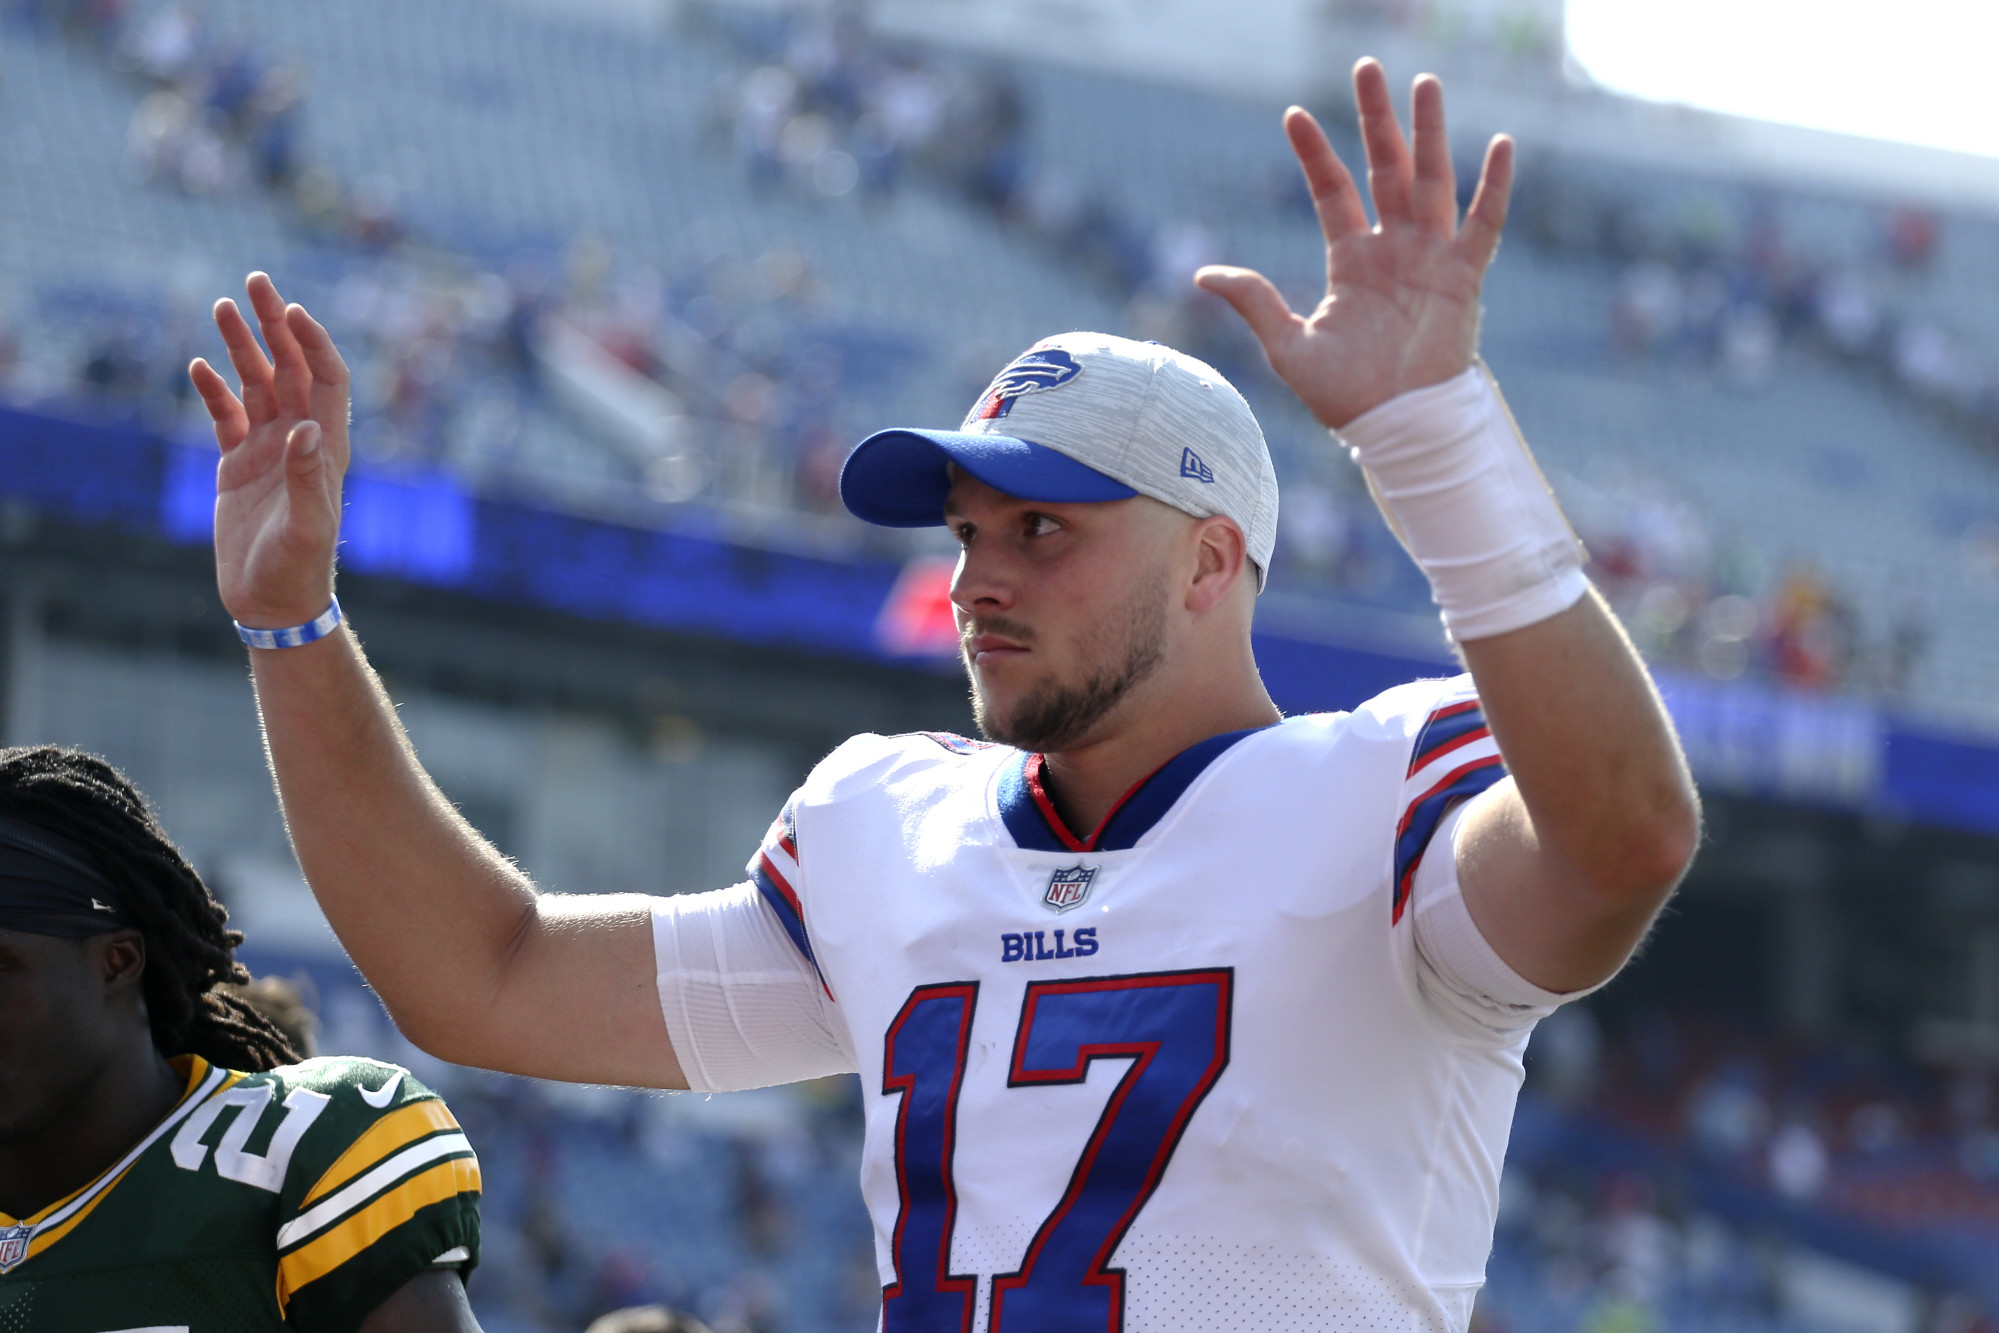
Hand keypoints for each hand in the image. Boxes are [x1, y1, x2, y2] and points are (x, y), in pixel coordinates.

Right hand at [189, 272, 351, 629]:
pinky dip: (214, 391)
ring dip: (241, 346)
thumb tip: (308, 428)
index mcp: (328, 446)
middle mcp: (301, 440)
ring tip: (221, 306)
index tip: (291, 311)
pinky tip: (199, 365)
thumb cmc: (298, 568)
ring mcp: (268, 450)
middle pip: (290, 368)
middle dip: (275, 325)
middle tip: (255, 281)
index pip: (327, 378)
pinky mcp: (237, 466)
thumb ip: (308, 476)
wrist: (273, 603)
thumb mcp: (307, 525)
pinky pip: (226, 416)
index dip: (314, 342)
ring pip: (255, 384)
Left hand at [1195, 60, 1511, 429]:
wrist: (1396, 427)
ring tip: (1424, 83)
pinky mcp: (1464, 277)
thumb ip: (1254, 301)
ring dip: (1428, 133)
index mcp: (1351, 259)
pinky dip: (1493, 185)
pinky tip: (1498, 144)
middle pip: (1384, 168)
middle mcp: (1392, 249)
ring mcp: (1430, 258)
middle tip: (1365, 68)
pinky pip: (1483, 222)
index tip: (1292, 115)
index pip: (1331, 190)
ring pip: (1431, 180)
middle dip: (1375, 119)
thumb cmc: (1344, 395)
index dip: (1314, 154)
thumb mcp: (1287, 345)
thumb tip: (1201, 274)